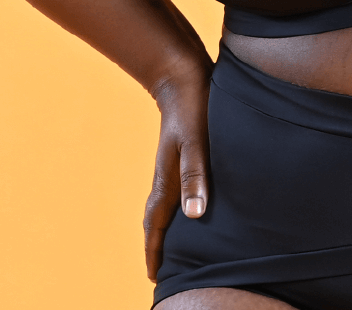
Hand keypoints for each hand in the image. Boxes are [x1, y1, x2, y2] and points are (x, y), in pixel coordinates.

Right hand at [144, 61, 212, 281]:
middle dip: (159, 246)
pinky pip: (177, 188)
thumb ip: (196, 175)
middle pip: (158, 219)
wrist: (184, 73)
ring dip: (169, 226)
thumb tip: (194, 215)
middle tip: (163, 272)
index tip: (154, 278)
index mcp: (168, 179)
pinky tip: (194, 204)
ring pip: (167, 204)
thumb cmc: (194, 106)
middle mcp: (167, 175)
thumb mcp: (197, 141)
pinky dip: (181, 205)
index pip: (157, 224)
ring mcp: (173, 163)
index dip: (156, 251)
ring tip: (177, 246)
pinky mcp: (183, 152)